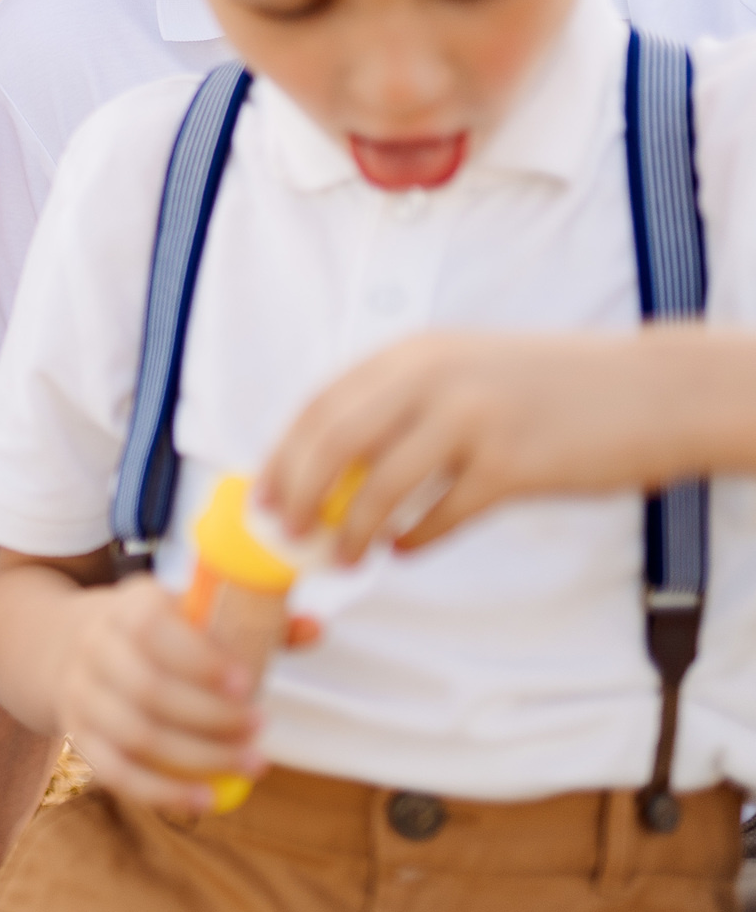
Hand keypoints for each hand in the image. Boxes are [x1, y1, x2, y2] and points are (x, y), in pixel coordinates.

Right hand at [56, 576, 265, 814]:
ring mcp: (81, 694)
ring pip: (135, 735)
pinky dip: (159, 792)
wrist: (65, 644)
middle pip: (148, 690)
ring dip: (198, 758)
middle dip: (212, 718)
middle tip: (260, 729)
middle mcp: (96, 647)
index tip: (246, 683)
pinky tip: (204, 801)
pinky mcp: (76, 736)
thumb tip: (315, 630)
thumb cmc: (153, 630)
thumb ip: (251, 621)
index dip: (198, 659)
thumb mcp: (187, 610)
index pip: (150, 628)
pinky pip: (113, 773)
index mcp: (127, 607)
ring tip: (251, 763)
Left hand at [259, 329, 731, 561]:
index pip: (320, 406)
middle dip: (299, 496)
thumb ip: (401, 402)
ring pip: (380, 487)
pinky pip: (440, 514)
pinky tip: (405, 549)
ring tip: (345, 557)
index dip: (283, 456)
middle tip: (288, 536)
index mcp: (412, 353)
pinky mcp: (510, 466)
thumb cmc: (548, 385)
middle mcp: (432, 379)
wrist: (647, 390)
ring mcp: (471, 420)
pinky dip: (414, 538)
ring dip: (352, 531)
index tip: (264, 498)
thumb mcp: (463, 368)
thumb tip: (332, 463)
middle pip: (334, 444)